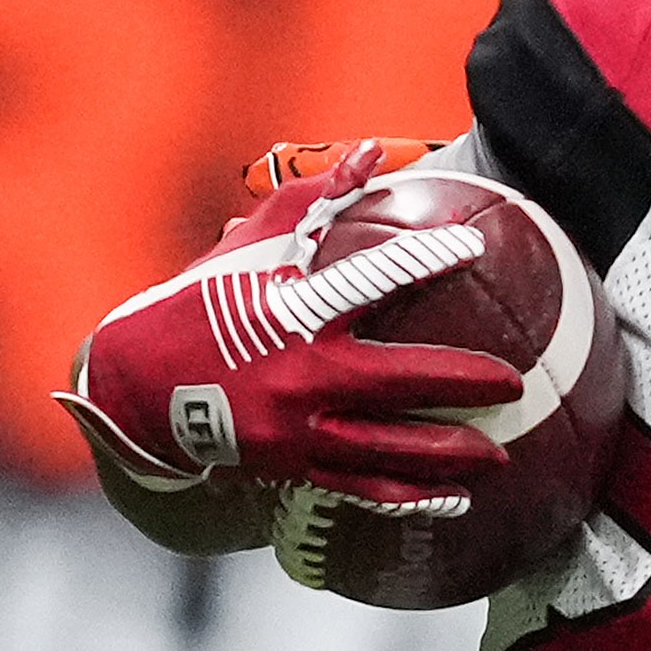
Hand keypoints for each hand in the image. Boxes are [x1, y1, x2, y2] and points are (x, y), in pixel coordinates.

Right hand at [58, 146, 537, 547]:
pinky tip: (455, 498)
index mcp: (291, 312)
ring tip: (499, 452)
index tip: (472, 245)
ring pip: (386, 449)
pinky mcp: (292, 467)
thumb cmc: (200, 306)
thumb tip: (373, 151)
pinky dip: (411, 496)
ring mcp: (295, 428)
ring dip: (447, 453)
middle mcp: (297, 374)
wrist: (136, 387)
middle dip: (460, 382)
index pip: (369, 278)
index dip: (424, 258)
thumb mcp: (250, 247)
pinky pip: (362, 489)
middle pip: (396, 379)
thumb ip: (315, 200)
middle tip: (514, 380)